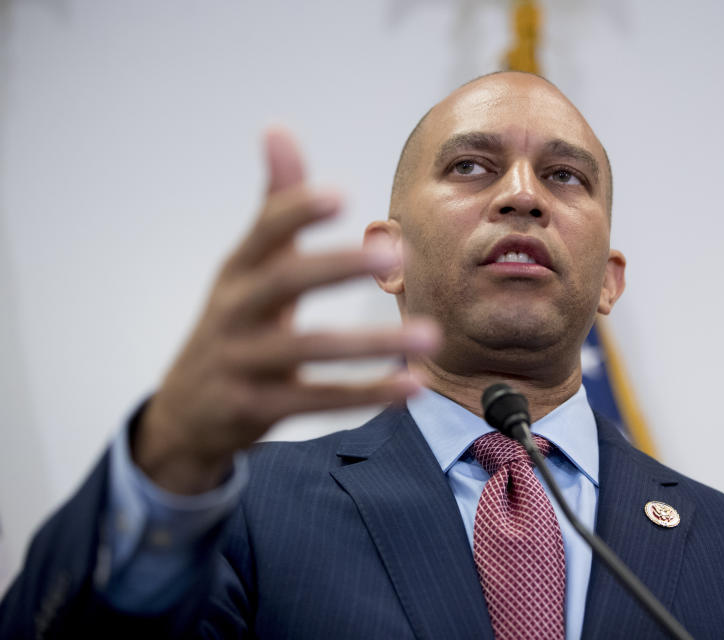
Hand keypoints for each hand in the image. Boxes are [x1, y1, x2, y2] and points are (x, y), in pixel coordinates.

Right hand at [133, 127, 438, 493]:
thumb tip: (279, 126)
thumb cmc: (232, 325)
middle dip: (338, 266)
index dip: (296, 210)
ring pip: (309, 349)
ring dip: (372, 343)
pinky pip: (316, 401)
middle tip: (397, 254)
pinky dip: (366, 394)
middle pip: (283, 282)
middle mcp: (233, 312)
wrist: (184, 413)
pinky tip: (412, 386)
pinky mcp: (254, 408)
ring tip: (430, 336)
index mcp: (238, 271)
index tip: (339, 194)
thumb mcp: (247, 266)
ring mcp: (240, 362)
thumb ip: (275, 205)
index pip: (264, 231)